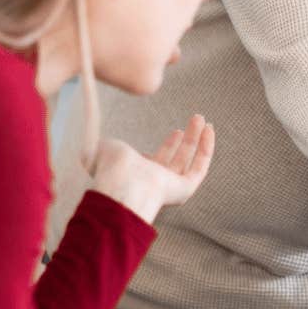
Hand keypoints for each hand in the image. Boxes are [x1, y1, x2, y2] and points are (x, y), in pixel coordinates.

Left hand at [88, 114, 215, 223]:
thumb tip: (98, 132)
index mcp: (134, 174)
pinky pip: (199, 167)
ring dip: (197, 138)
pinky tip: (209, 130)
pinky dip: (206, 148)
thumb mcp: (103, 147)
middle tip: (194, 120)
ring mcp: (169, 187)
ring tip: (202, 119)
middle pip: (175, 158)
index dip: (167, 146)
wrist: (121, 184)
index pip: (154, 162)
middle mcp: (153, 182)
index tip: (174, 132)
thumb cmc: (109, 168)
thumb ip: (105, 140)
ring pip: (189, 159)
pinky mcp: (184, 189)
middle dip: (185, 139)